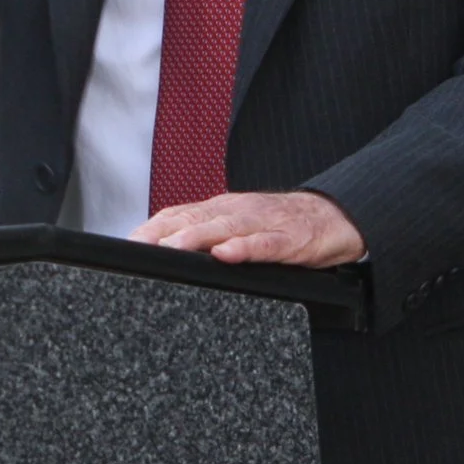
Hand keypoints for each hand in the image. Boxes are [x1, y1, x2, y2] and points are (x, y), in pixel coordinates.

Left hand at [130, 190, 365, 268]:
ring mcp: (264, 223)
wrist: (336, 215)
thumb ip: (207, 234)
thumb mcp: (240, 224)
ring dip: (195, 237)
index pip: (178, 215)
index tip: (126, 243)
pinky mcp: (290, 239)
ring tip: (171, 249)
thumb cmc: (283, 224)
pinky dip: (245, 248)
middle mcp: (237, 210)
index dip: (151, 228)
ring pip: (224, 227)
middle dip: (162, 233)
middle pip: (193, 219)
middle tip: (136, 247)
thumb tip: (166, 250)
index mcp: (222, 209)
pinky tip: (226, 254)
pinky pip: (265, 244)